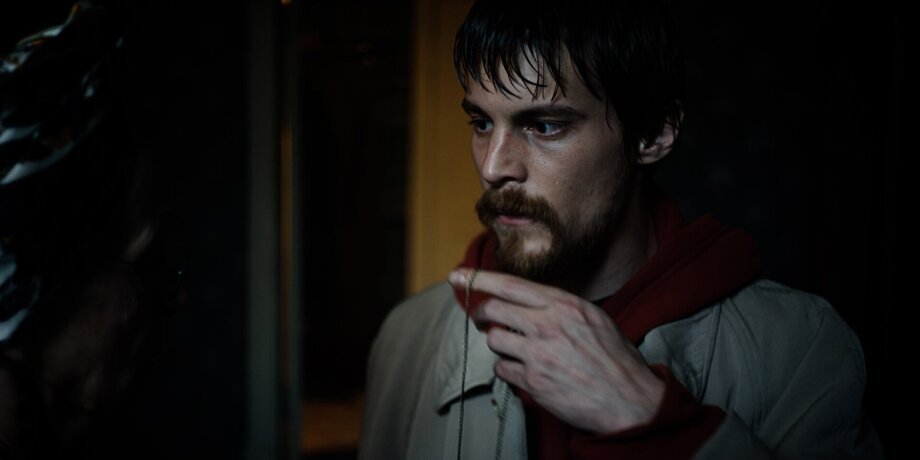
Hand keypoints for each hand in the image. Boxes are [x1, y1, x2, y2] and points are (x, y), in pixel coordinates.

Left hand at [449, 269, 664, 433]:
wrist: (629, 399)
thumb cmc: (615, 358)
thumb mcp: (593, 317)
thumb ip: (559, 306)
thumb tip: (528, 299)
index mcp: (563, 304)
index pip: (510, 284)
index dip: (479, 278)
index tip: (457, 275)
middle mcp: (548, 325)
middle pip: (493, 310)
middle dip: (481, 314)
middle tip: (482, 319)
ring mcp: (539, 354)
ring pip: (494, 339)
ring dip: (498, 343)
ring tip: (514, 348)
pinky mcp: (534, 381)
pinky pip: (502, 368)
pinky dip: (508, 368)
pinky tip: (524, 370)